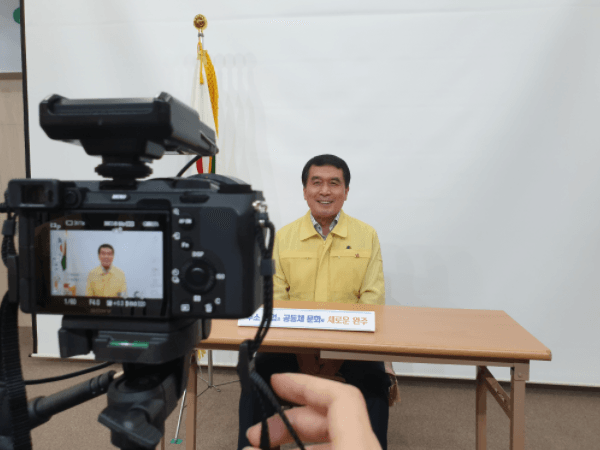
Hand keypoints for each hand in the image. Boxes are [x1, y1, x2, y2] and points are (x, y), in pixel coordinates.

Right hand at [244, 372, 381, 449]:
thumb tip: (249, 449)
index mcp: (360, 448)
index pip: (340, 397)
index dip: (306, 384)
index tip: (278, 382)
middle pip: (332, 416)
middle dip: (291, 419)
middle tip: (259, 432)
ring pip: (332, 439)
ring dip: (295, 441)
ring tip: (265, 449)